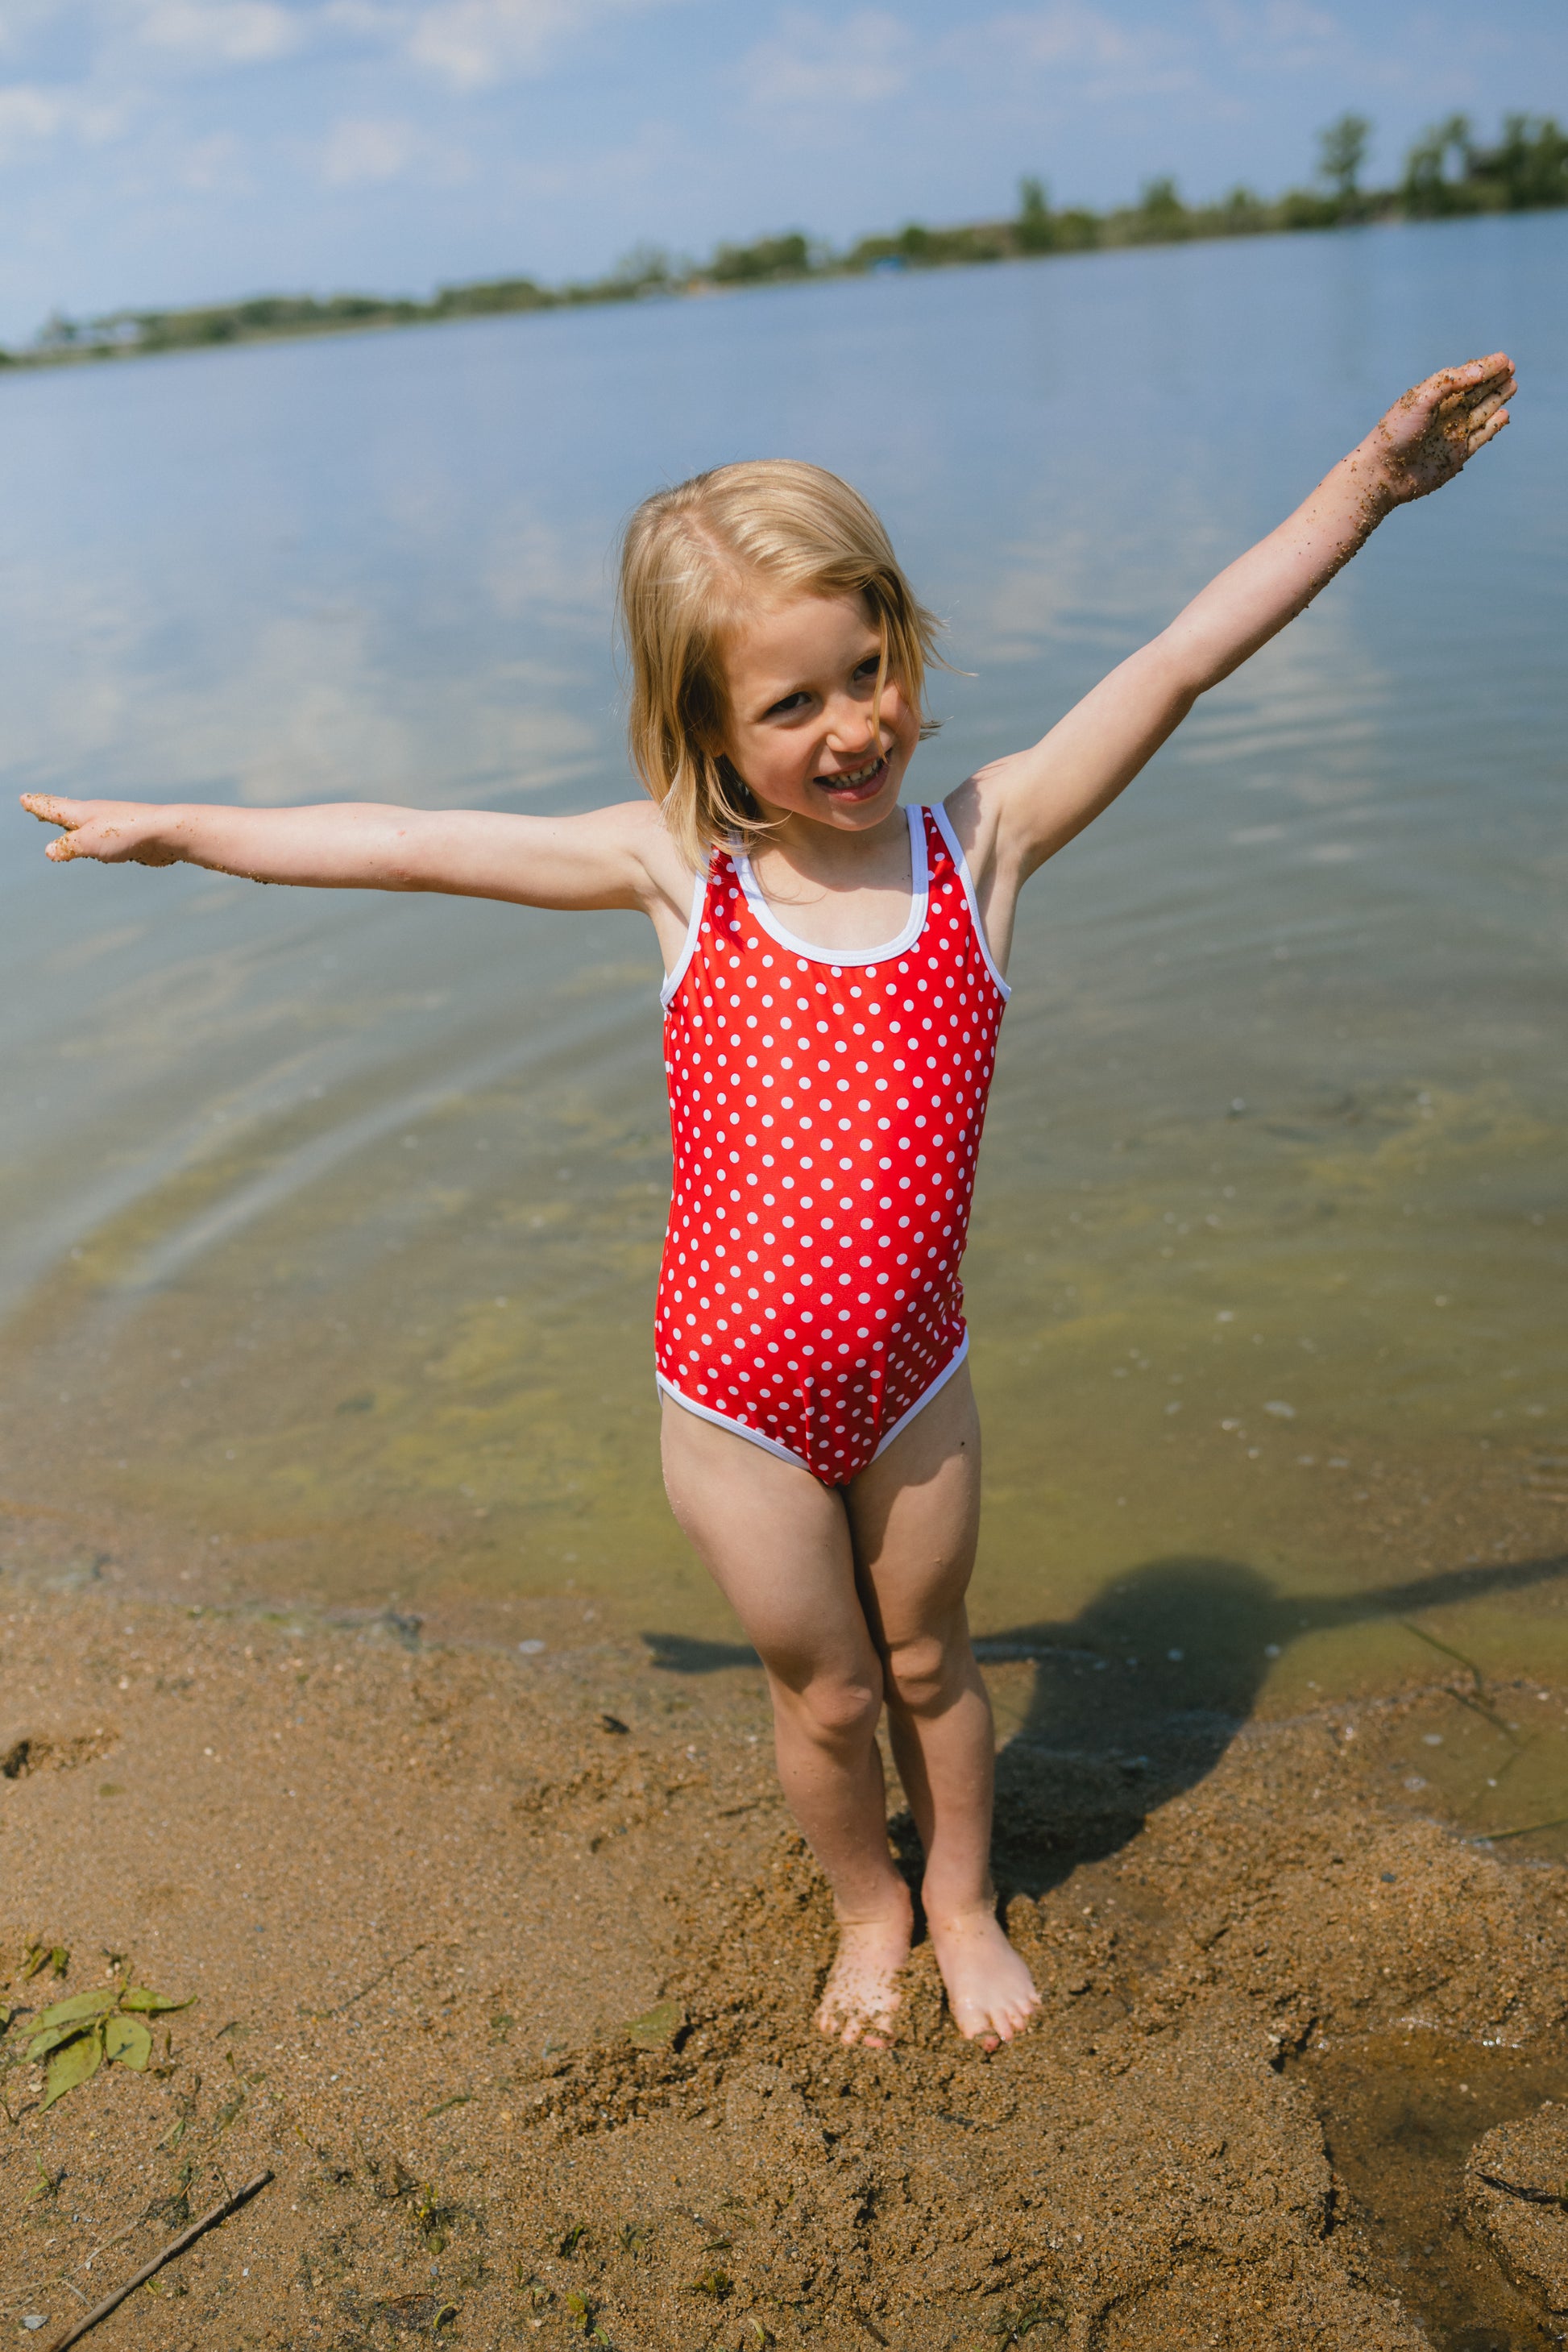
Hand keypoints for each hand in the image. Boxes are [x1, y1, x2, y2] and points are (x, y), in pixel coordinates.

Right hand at [20, 793, 179, 864]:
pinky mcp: (126, 838)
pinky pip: (103, 839)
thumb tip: (49, 851)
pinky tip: (99, 847)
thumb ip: (68, 847)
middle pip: (67, 812)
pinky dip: (92, 840)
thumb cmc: (126, 834)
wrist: (166, 834)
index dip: (37, 805)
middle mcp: (96, 815)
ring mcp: (112, 825)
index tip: (24, 798)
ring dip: (71, 825)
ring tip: (63, 826)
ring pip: (85, 825)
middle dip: (50, 809)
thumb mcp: (89, 842)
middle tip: (36, 804)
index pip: (53, 808)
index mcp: (83, 812)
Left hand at [1366, 352, 1515, 505]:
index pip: (1464, 377)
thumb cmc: (1395, 432)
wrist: (1382, 473)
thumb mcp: (1420, 399)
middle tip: (1512, 366)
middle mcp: (1445, 414)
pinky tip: (1504, 414)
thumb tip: (1482, 371)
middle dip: (1494, 379)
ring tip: (1512, 384)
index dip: (1484, 367)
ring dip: (1497, 398)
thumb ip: (1450, 382)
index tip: (1504, 359)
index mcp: (1434, 397)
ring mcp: (1452, 434)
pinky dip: (1493, 425)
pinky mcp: (1458, 455)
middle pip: (1475, 392)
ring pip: (1481, 412)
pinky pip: (1480, 437)